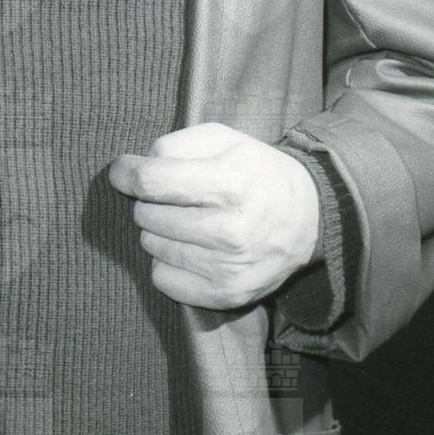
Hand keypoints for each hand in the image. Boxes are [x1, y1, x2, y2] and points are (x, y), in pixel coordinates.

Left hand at [108, 122, 320, 308]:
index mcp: (231, 183)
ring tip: (187, 220)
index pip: (151, 181)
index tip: (123, 171)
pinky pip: (161, 278)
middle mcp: (230, 230)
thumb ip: (174, 144)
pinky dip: (167, 261)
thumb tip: (133, 169)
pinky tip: (191, 248)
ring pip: (151, 246)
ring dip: (158, 230)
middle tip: (175, 196)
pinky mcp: (225, 296)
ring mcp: (228, 268)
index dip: (126, 173)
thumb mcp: (223, 138)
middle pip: (146, 215)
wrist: (309, 217)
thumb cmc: (255, 171)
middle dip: (150, 201)